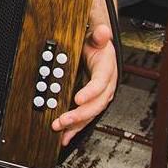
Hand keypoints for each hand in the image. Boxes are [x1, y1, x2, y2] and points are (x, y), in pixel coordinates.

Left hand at [52, 24, 117, 144]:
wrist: (99, 50)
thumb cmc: (96, 46)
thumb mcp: (97, 39)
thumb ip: (99, 36)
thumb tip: (103, 31)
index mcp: (106, 72)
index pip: (100, 85)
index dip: (89, 93)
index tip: (77, 99)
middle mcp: (105, 88)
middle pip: (94, 105)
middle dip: (78, 115)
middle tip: (62, 120)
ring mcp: (98, 97)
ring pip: (89, 115)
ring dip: (75, 125)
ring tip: (60, 132)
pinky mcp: (90, 103)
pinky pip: (84, 117)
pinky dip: (74, 128)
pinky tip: (64, 136)